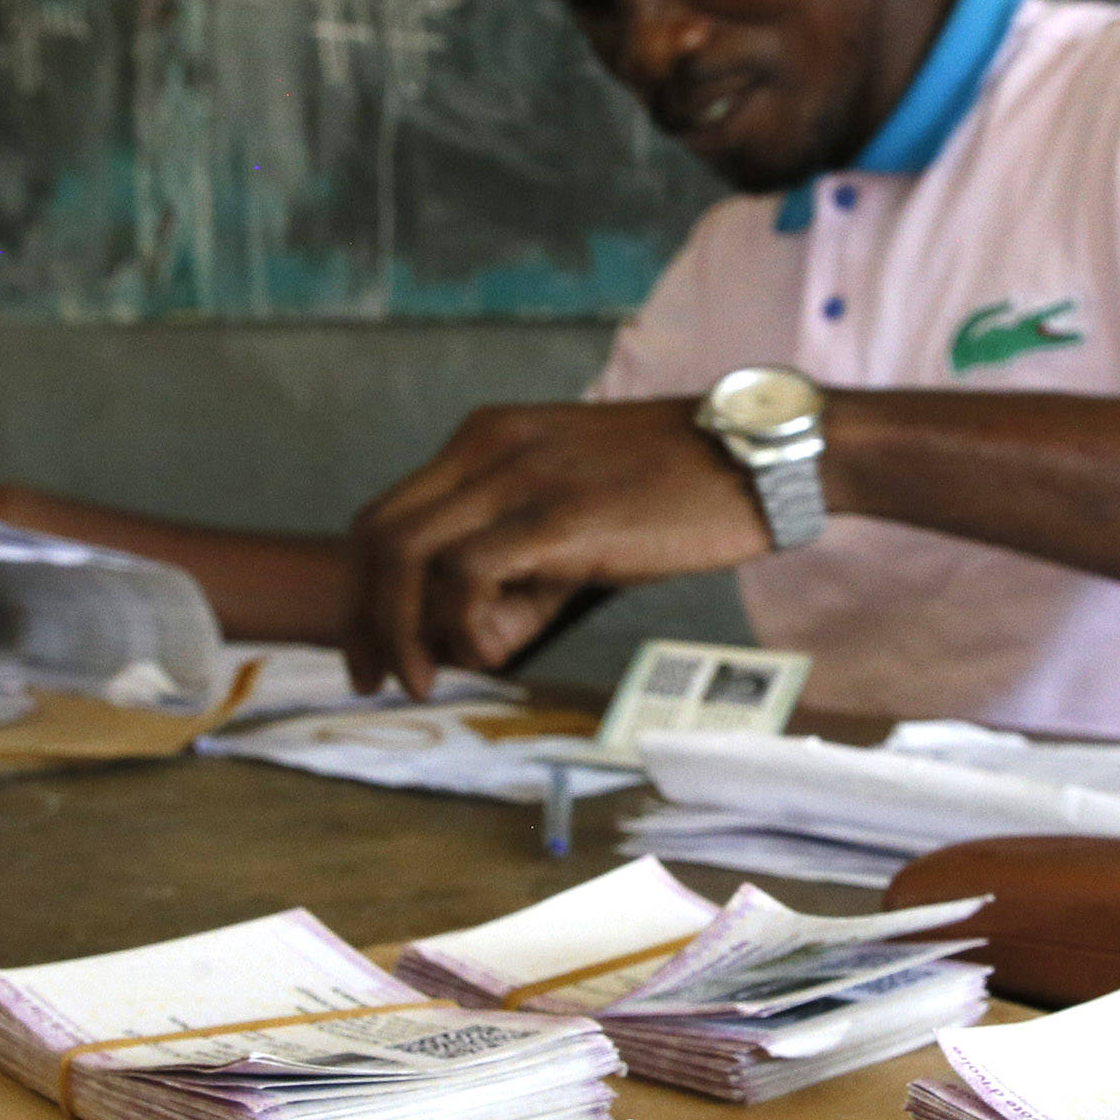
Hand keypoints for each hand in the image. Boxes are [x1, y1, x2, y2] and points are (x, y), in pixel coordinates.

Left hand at [345, 399, 770, 695]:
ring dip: (400, 631)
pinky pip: (466, 574)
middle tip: (377, 680)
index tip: (373, 650)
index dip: (363, 591)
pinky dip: (461, 625)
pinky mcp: (557, 515)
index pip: (385, 514)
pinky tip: (496, 651)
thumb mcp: (579, 518)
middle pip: (376, 535)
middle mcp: (486, 447)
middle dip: (363, 618)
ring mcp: (518, 476)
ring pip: (404, 553)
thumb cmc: (676, 493)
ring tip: (429, 680)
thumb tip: (478, 637)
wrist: (756, 460)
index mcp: (484, 439)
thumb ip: (522, 572)